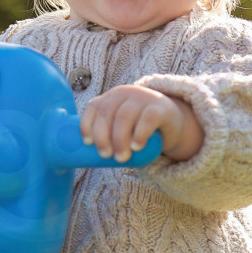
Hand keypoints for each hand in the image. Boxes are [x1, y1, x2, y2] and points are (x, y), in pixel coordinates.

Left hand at [79, 85, 204, 162]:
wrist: (171, 123)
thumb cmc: (137, 129)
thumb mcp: (120, 126)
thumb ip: (105, 134)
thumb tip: (80, 157)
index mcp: (111, 98)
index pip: (94, 106)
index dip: (87, 123)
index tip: (87, 143)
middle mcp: (125, 94)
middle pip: (107, 113)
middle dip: (103, 136)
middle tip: (105, 155)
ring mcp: (143, 98)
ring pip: (125, 116)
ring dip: (120, 139)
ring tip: (121, 158)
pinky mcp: (161, 107)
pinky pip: (148, 118)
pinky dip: (140, 133)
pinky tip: (136, 146)